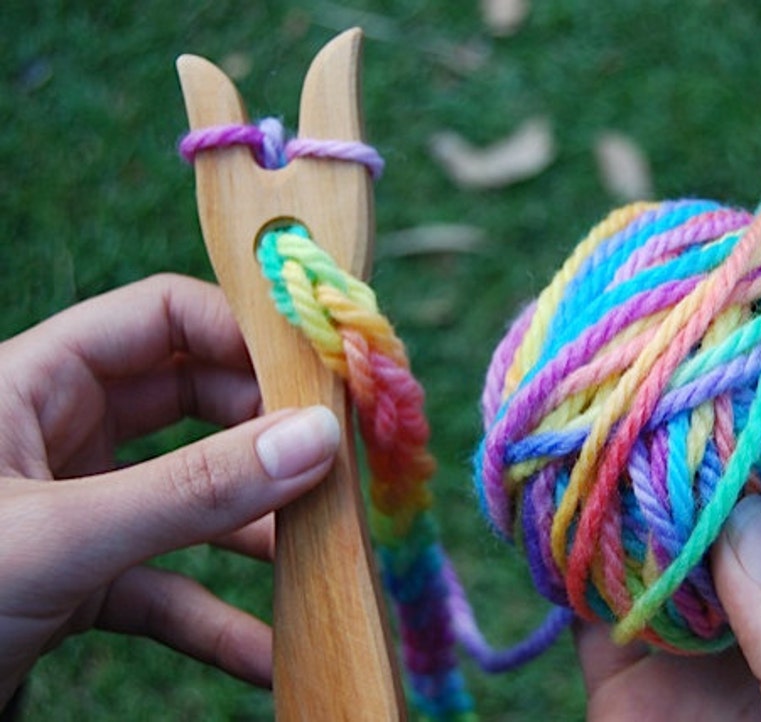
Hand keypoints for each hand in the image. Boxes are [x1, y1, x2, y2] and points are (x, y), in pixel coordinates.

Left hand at [0, 275, 340, 707]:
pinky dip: (219, 621)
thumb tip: (317, 440)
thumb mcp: (58, 537)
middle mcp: (61, 434)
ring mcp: (76, 510)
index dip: (247, 336)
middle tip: (342, 467)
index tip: (325, 380)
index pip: (166, 317)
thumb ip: (191, 490)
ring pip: (192, 501)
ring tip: (325, 561)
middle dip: (268, 440)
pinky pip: (167, 589)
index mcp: (35, 381)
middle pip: (197, 406)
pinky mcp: (79, 583)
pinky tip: (271, 654)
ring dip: (256, 535)